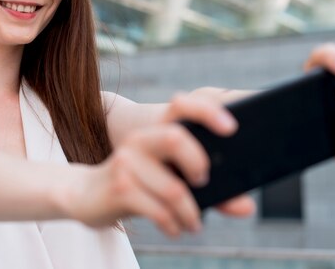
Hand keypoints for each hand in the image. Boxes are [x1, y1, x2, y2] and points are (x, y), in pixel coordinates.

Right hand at [61, 92, 253, 237]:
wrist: (86, 195)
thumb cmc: (138, 186)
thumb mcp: (171, 181)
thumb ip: (209, 190)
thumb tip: (248, 207)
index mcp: (155, 129)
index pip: (182, 106)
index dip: (208, 112)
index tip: (232, 127)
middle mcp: (140, 139)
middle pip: (176, 138)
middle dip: (198, 163)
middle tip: (204, 181)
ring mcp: (126, 161)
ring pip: (174, 188)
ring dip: (191, 213)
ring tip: (194, 223)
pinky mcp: (119, 187)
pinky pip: (158, 210)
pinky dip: (173, 224)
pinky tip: (175, 228)